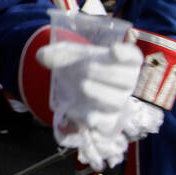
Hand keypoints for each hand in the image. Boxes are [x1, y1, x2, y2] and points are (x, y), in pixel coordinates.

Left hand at [38, 40, 146, 169]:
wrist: (71, 87)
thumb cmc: (77, 65)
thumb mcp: (66, 54)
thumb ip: (55, 53)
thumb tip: (42, 56)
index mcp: (120, 62)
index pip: (133, 57)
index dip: (127, 55)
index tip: (114, 50)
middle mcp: (125, 83)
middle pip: (126, 79)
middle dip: (103, 73)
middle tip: (84, 70)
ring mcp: (117, 103)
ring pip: (116, 102)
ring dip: (97, 92)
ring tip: (82, 86)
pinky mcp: (107, 121)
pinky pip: (105, 124)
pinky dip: (89, 117)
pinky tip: (73, 110)